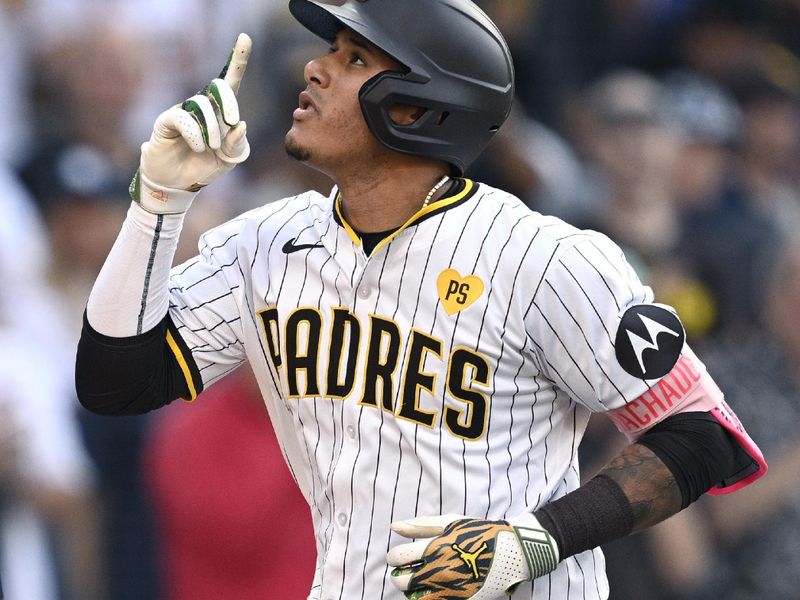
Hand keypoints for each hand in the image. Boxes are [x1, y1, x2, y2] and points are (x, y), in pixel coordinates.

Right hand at [131, 33, 252, 213]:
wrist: (178, 184)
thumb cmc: (204, 167)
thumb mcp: (229, 160)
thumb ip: (238, 145)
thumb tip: (241, 124)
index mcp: (221, 113)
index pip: (230, 82)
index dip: (237, 60)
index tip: (245, 38)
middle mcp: (202, 107)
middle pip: (218, 86)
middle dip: (229, 102)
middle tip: (232, 122)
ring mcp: (184, 111)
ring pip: (203, 104)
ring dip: (213, 128)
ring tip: (211, 148)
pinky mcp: (168, 121)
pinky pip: (183, 117)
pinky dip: (195, 134)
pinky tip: (198, 147)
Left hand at [387, 513, 558, 598]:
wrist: (513, 551)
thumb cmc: (479, 532)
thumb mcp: (451, 521)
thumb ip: (421, 525)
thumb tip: (394, 526)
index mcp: (436, 547)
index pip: (400, 558)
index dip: (393, 558)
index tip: (396, 557)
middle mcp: (441, 570)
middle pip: (403, 582)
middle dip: (398, 577)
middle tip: (403, 572)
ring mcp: (451, 588)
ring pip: (416, 597)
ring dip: (411, 590)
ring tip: (417, 581)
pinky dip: (427, 598)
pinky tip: (431, 589)